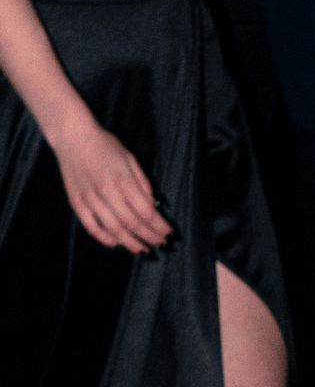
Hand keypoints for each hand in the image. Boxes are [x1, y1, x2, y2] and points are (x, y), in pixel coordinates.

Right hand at [53, 113, 172, 254]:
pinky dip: (105, 239)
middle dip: (149, 236)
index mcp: (123, 180)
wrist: (74, 138)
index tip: (168, 232)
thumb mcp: (130, 157)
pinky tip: (116, 242)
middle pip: (132, 224)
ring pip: (113, 230)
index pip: (145, 211)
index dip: (158, 225)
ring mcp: (90, 200)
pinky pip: (92, 228)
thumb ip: (141, 182)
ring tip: (142, 249)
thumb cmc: (105, 144)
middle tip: (160, 244)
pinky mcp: (77, 204)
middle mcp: (107, 193)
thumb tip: (152, 203)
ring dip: (130, 243)